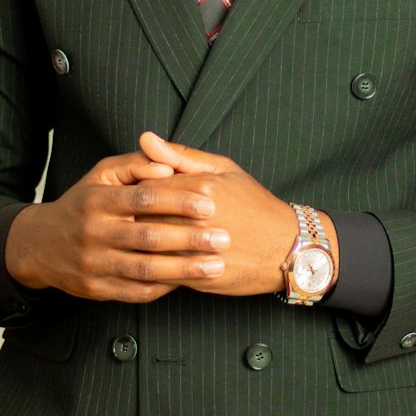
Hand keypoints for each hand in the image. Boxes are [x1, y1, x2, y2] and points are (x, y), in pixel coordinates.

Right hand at [4, 149, 230, 303]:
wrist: (40, 245)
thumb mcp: (101, 175)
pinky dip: (165, 287)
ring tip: (216, 265)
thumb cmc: (83, 204)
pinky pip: (136, 291)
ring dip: (185, 268)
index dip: (178, 201)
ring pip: (145, 269)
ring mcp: (94, 264)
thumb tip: (167, 166)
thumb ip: (136, 164)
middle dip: (190, 238)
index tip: (211, 204)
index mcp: (97, 200)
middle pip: (148, 237)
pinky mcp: (96, 289)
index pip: (143, 198)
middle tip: (224, 238)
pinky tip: (190, 281)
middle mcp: (94, 233)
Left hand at [138, 132, 329, 297]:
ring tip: (137, 239)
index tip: (132, 193)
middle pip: (143, 216)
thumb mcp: (223, 170)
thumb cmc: (254, 204)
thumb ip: (180, 156)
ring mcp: (198, 250)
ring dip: (139, 243)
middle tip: (127, 217)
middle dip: (133, 216)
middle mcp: (197, 219)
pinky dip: (152, 267)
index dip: (136, 189)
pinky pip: (162, 273)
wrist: (288, 247)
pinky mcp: (199, 277)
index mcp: (200, 188)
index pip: (147, 184)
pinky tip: (150, 260)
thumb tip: (145, 138)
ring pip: (149, 246)